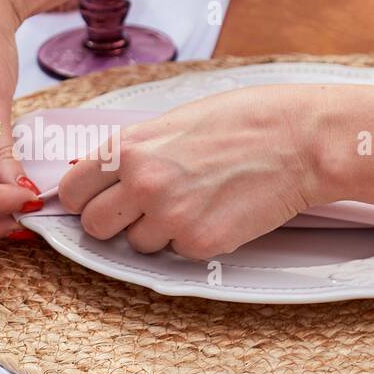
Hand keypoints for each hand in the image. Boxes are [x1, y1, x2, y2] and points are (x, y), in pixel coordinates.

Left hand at [57, 86, 329, 259]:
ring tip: (193, 201)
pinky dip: (193, 239)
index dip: (84, 197)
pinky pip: (178, 252)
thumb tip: (105, 174)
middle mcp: (142, 183)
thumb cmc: (244, 120)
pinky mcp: (202, 243)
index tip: (95, 200)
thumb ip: (135, 150)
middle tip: (142, 209)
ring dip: (157, 231)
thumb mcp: (174, 121)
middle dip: (114, 221)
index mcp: (129, 147)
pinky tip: (218, 211)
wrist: (300, 140)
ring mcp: (171, 217)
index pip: (72, 189)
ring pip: (137, 244)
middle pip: (95, 226)